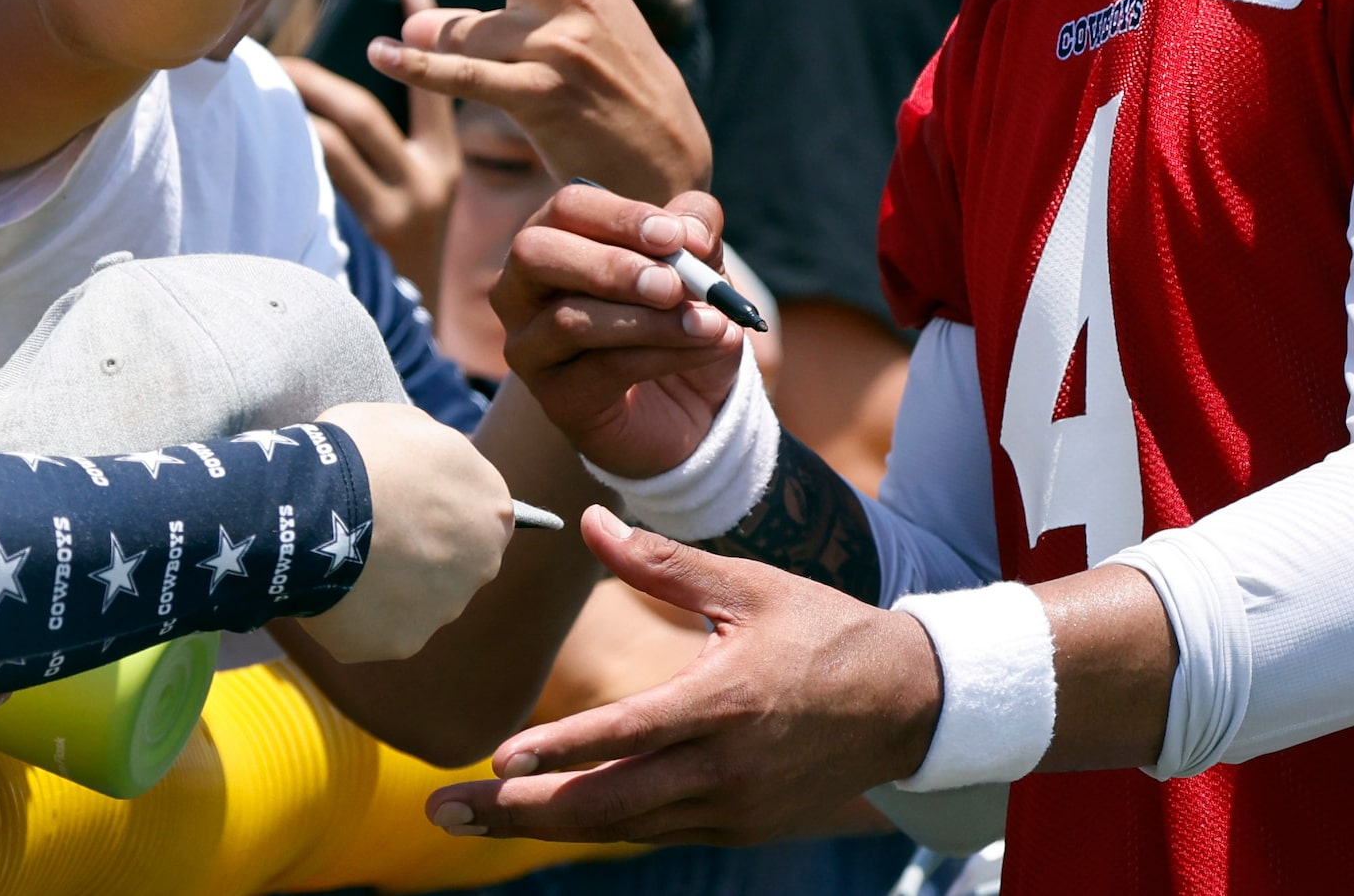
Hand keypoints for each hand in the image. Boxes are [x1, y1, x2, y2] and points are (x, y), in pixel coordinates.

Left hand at [282, 0, 460, 301]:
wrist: (426, 342)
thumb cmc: (412, 267)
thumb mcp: (427, 204)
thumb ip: (399, 156)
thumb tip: (339, 107)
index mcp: (446, 166)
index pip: (437, 84)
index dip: (423, 30)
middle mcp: (428, 180)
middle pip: (367, 110)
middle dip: (314, 81)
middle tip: (271, 60)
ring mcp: (397, 207)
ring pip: (339, 138)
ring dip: (294, 110)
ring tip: (257, 91)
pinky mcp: (367, 233)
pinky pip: (321, 176)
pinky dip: (292, 149)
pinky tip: (261, 138)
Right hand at [299, 402, 514, 662]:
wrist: (314, 508)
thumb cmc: (360, 454)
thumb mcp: (408, 426)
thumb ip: (432, 454)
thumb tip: (426, 466)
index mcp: (493, 507)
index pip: (476, 515)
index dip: (438, 510)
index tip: (407, 508)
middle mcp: (482, 564)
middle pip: (453, 564)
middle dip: (418, 554)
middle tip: (372, 537)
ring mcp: (443, 609)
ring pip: (416, 601)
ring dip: (388, 587)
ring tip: (344, 563)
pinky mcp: (401, 641)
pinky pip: (377, 630)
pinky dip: (355, 615)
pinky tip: (330, 590)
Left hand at [373, 0, 709, 203]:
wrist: (666, 154)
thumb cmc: (617, 80)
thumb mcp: (598, 15)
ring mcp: (560, 45)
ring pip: (470, 22)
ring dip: (431, 30)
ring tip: (407, 30)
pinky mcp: (542, 94)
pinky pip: (467, 76)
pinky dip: (418, 66)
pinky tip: (382, 54)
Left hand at [429, 508, 938, 845]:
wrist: (906, 703)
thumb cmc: (824, 631)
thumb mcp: (749, 585)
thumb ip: (662, 563)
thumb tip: (590, 520)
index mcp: (725, 700)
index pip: (626, 733)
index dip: (560, 749)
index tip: (496, 757)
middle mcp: (725, 767)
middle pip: (606, 806)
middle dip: (519, 812)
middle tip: (446, 810)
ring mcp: (732, 808)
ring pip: (622, 830)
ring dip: (546, 826)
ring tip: (475, 819)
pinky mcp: (740, 828)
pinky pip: (656, 833)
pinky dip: (602, 826)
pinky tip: (553, 814)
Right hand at [495, 185, 742, 478]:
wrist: (692, 401)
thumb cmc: (679, 314)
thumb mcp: (699, 264)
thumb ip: (695, 234)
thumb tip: (690, 233)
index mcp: (556, 237)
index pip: (568, 207)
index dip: (621, 216)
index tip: (674, 237)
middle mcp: (522, 289)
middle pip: (536, 254)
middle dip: (610, 266)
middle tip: (674, 284)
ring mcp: (529, 347)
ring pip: (570, 320)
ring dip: (651, 320)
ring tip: (712, 322)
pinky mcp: (555, 398)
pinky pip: (603, 370)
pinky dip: (665, 354)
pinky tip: (708, 347)